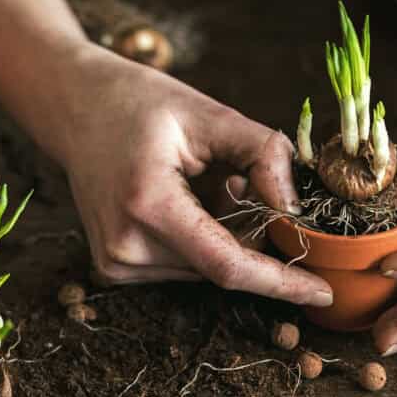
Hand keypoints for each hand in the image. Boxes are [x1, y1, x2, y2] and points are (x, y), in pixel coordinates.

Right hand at [57, 45, 332, 305]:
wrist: (74, 106)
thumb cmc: (139, 103)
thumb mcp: (210, 114)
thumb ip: (264, 155)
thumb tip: (295, 210)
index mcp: (147, 205)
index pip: (228, 265)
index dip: (281, 282)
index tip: (322, 293)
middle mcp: (125, 246)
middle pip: (223, 264)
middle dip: (250, 230)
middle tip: (232, 176)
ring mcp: (116, 262)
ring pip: (207, 267)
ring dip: (223, 231)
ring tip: (196, 180)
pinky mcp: (115, 267)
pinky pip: (185, 264)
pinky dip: (201, 235)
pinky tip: (180, 197)